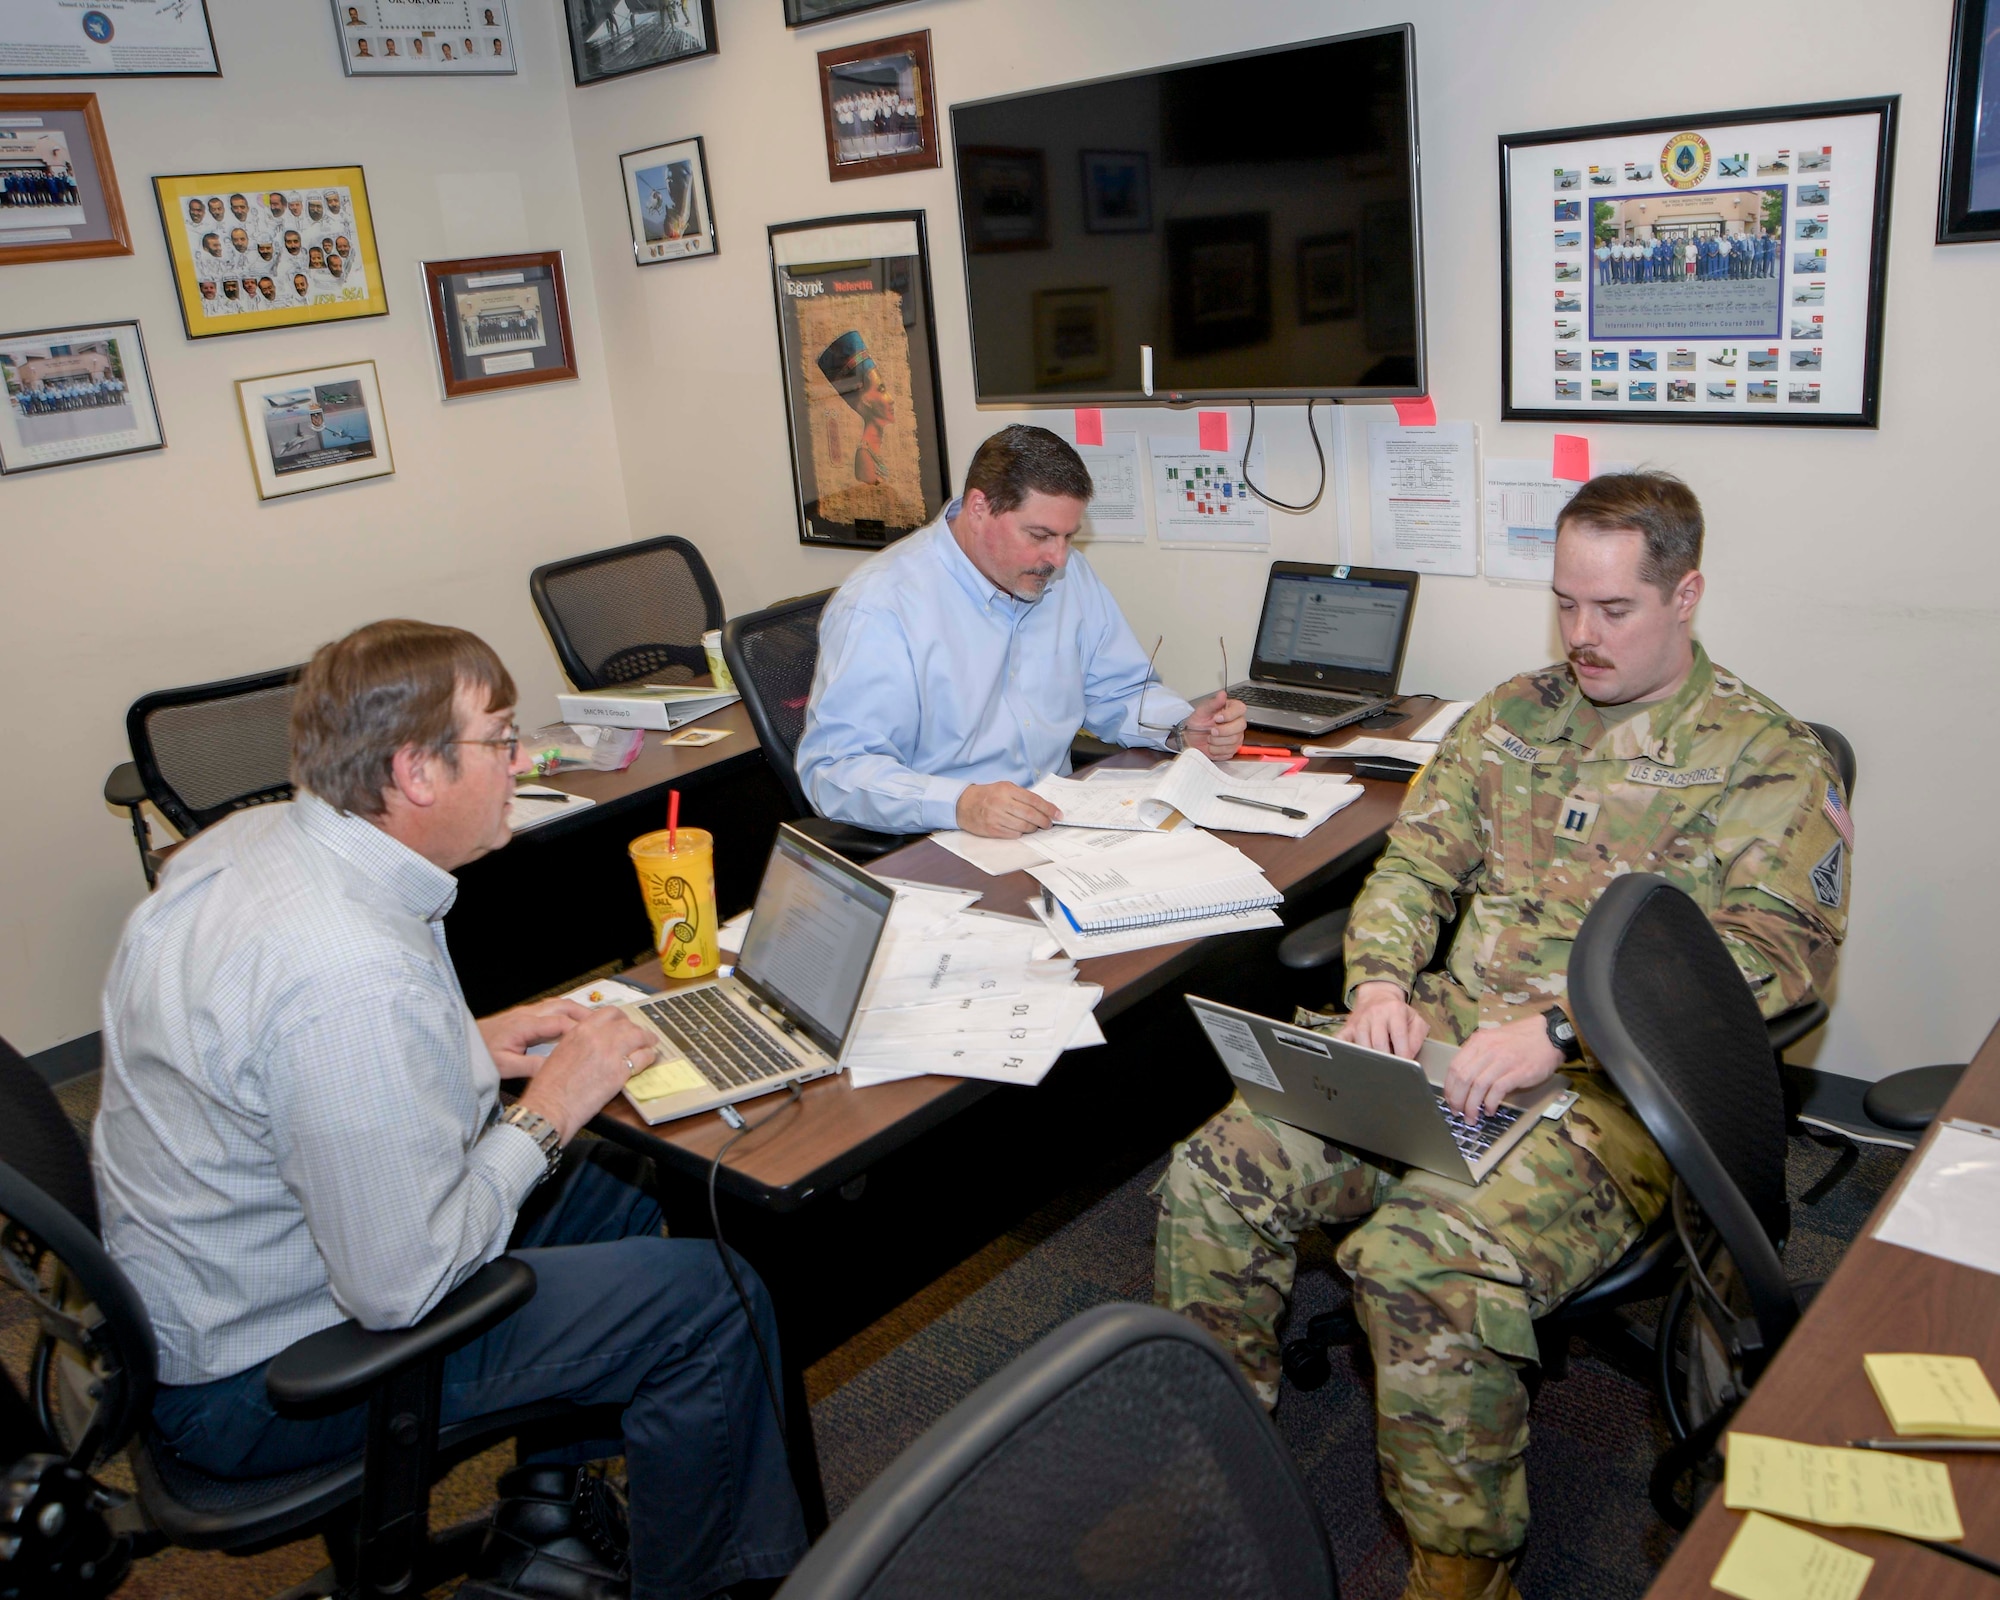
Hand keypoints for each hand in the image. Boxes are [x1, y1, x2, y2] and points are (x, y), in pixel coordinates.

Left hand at [478, 999, 593, 1078]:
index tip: (596, 1039)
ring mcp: (525, 1013)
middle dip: (585, 1015)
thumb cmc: (480, 1055)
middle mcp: (527, 1014)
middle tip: (603, 1025)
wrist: (461, 1044)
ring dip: (577, 1011)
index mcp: (524, 1025)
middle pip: (563, 1007)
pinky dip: (566, 1013)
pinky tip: (572, 1022)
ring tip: (594, 1022)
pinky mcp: (522, 1015)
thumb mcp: (503, 1066)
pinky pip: (551, 1009)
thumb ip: (529, 1067)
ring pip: (558, 1005)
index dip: (579, 1030)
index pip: (559, 1023)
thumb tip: (554, 1068)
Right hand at [515, 1007, 656, 1142]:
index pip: (609, 1013)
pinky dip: (648, 1057)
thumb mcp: (559, 1053)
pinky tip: (649, 1059)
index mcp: (580, 1030)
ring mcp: (610, 1052)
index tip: (625, 1024)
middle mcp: (596, 1037)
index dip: (621, 1018)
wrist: (550, 1105)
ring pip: (638, 1036)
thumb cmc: (549, 1087)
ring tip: (650, 1044)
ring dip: (647, 1039)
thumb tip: (591, 1044)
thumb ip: (578, 1043)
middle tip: (641, 1036)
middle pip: (626, 1024)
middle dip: (635, 1029)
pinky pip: (642, 1057)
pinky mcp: (619, 1071)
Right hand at [957, 781, 1061, 837]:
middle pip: (1031, 815)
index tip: (1058, 814)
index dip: (1049, 809)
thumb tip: (1043, 807)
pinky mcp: (992, 829)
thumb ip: (1022, 795)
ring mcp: (996, 817)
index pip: (1034, 800)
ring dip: (1033, 829)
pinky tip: (1021, 830)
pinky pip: (1013, 835)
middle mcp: (1002, 803)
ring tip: (1035, 827)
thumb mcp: (1004, 787)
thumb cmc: (987, 795)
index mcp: (1007, 790)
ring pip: (1024, 827)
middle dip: (1044, 821)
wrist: (963, 804)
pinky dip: (1021, 833)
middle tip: (1049, 824)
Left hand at [1181, 692, 1246, 761]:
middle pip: (1241, 726)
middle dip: (1223, 731)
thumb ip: (1213, 703)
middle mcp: (1237, 722)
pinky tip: (1212, 745)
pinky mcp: (1233, 748)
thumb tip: (1222, 694)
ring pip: (1234, 740)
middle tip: (1211, 731)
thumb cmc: (1197, 723)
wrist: (1190, 738)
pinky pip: (1229, 751)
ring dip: (1217, 741)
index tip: (1217, 718)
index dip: (1230, 715)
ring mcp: (1237, 736)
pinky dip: (1217, 750)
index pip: (1240, 709)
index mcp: (1231, 709)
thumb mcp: (1202, 711)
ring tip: (1209, 738)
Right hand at [1339, 981, 1428, 1057]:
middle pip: (1378, 1043)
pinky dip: (1341, 1049)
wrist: (1377, 995)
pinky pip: (1341, 1039)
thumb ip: (1417, 1038)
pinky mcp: (1348, 1026)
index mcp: (1394, 1010)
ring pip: (1361, 1045)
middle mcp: (1376, 1013)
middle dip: (1386, 1060)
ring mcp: (1360, 1020)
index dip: (1403, 1054)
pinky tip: (1348, 1057)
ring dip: (1369, 1058)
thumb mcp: (1415, 1020)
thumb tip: (1409, 1056)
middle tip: (1392, 1068)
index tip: (1406, 1066)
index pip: (1399, 1035)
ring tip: (1377, 1063)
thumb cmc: (1397, 1012)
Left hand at [1441, 1015, 1562, 1119]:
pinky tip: (1490, 1110)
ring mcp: (1503, 1061)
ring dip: (1471, 1106)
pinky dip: (1490, 1103)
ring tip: (1472, 1117)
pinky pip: (1497, 1091)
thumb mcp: (1493, 1039)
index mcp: (1479, 1041)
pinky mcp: (1518, 1072)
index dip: (1449, 1087)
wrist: (1549, 1035)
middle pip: (1463, 1078)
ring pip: (1477, 1086)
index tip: (1450, 1099)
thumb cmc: (1521, 1040)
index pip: (1455, 1066)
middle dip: (1457, 1099)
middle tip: (1458, 1112)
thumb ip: (1478, 1055)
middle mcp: (1488, 1050)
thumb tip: (1463, 1079)